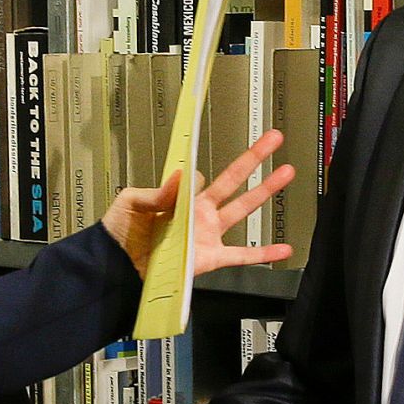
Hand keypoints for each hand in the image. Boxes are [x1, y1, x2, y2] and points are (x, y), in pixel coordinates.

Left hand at [102, 130, 294, 278]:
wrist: (116, 264)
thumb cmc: (119, 232)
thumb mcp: (131, 202)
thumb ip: (157, 191)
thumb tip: (182, 175)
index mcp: (181, 197)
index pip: (199, 176)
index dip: (196, 172)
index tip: (195, 167)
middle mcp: (199, 213)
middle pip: (233, 181)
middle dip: (254, 159)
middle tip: (273, 139)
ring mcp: (208, 234)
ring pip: (243, 208)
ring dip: (266, 191)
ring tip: (287, 172)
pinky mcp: (211, 257)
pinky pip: (242, 255)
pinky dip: (264, 254)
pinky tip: (283, 248)